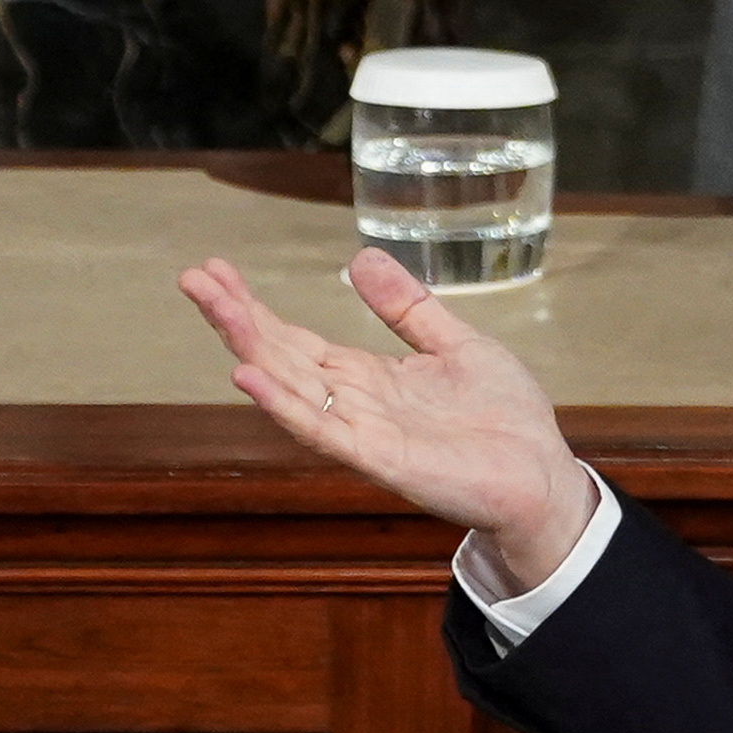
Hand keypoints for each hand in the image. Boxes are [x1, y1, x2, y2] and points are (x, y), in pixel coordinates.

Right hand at [179, 248, 593, 591]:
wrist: (541, 475)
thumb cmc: (503, 419)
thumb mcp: (456, 343)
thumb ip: (407, 307)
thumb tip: (361, 257)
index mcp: (368, 376)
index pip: (296, 339)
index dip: (255, 307)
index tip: (215, 270)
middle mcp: (354, 403)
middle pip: (280, 355)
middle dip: (235, 317)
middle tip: (191, 277)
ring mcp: (361, 431)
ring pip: (291, 385)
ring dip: (249, 347)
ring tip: (213, 309)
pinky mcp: (379, 457)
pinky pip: (320, 428)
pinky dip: (282, 404)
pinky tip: (247, 376)